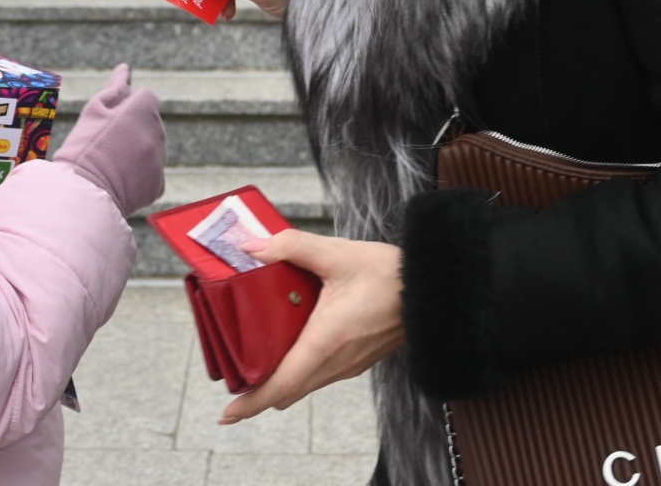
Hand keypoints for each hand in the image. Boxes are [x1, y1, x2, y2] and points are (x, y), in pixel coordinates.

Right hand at [54, 65, 165, 215]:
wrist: (83, 193)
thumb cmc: (84, 146)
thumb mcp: (94, 111)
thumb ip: (115, 89)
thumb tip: (124, 70)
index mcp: (144, 109)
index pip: (146, 97)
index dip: (128, 107)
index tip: (111, 121)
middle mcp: (157, 132)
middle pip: (150, 124)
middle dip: (134, 129)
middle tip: (106, 145)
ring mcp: (160, 159)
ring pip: (151, 150)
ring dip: (137, 152)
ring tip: (110, 164)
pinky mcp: (158, 184)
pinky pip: (151, 175)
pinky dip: (139, 177)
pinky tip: (118, 180)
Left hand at [218, 229, 403, 422]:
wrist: (432, 288)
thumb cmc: (389, 273)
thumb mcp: (338, 253)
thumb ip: (291, 247)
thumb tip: (251, 249)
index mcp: (327, 339)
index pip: (283, 384)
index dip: (252, 402)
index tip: (228, 413)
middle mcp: (337, 361)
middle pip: (288, 391)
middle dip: (258, 393)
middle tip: (233, 382)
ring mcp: (349, 365)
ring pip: (304, 385)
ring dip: (279, 382)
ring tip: (254, 364)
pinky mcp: (356, 361)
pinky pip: (320, 376)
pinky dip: (298, 372)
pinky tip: (289, 347)